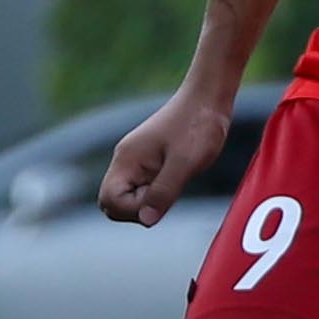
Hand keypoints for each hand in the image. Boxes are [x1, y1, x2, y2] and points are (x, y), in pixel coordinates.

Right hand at [100, 87, 229, 224]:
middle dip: (138, 208)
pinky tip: (178, 176)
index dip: (134, 209)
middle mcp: (125, 161)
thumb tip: (146, 220)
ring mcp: (136, 161)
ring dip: (151, 200)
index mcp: (126, 160)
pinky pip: (144, 188)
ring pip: (130, 197)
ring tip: (176, 180)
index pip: (109, 201)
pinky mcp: (149, 162)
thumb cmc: (198, 125)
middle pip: (113, 203)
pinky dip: (158, 191)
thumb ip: (163, 192)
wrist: (208, 98)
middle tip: (168, 190)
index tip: (161, 194)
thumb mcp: (185, 163)